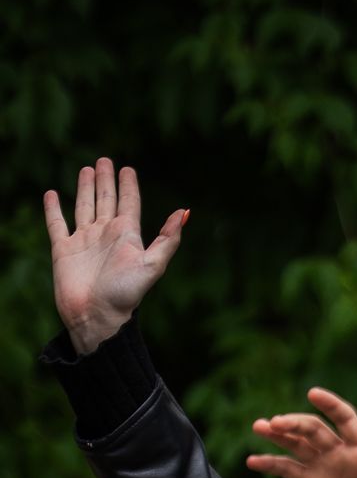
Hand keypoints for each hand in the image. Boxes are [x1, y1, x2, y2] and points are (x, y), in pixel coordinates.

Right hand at [44, 158, 187, 353]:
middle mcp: (105, 235)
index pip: (129, 203)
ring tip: (86, 169)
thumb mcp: (152, 265)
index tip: (128, 169)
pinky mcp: (63, 249)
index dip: (129, 186)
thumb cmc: (126, 294)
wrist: (97, 317)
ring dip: (85, 188)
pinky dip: (53, 209)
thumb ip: (168, 239)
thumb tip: (184, 212)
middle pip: (106, 199)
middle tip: (104, 160)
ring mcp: (84, 241)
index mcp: (127, 236)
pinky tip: (51, 194)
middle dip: (105, 180)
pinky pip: (57, 223)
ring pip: (84, 206)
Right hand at [247, 389, 356, 477]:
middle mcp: (340, 452)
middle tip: (275, 423)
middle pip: (314, 429)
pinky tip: (253, 461)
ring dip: (278, 434)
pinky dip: (270, 464)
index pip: (345, 419)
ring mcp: (323, 464)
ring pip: (297, 443)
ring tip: (259, 427)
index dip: (331, 405)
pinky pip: (287, 469)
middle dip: (295, 424)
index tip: (312, 393)